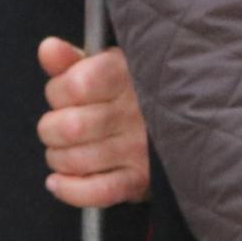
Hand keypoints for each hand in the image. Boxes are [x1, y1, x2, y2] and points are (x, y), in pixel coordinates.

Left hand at [38, 39, 150, 206]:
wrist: (193, 117)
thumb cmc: (138, 90)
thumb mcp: (109, 64)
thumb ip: (74, 60)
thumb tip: (48, 48)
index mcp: (126, 75)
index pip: (75, 86)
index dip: (57, 92)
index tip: (63, 94)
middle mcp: (135, 113)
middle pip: (69, 127)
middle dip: (50, 129)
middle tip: (57, 127)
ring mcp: (139, 149)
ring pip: (77, 160)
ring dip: (58, 158)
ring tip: (63, 150)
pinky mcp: (140, 180)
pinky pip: (98, 192)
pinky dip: (70, 190)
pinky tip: (58, 181)